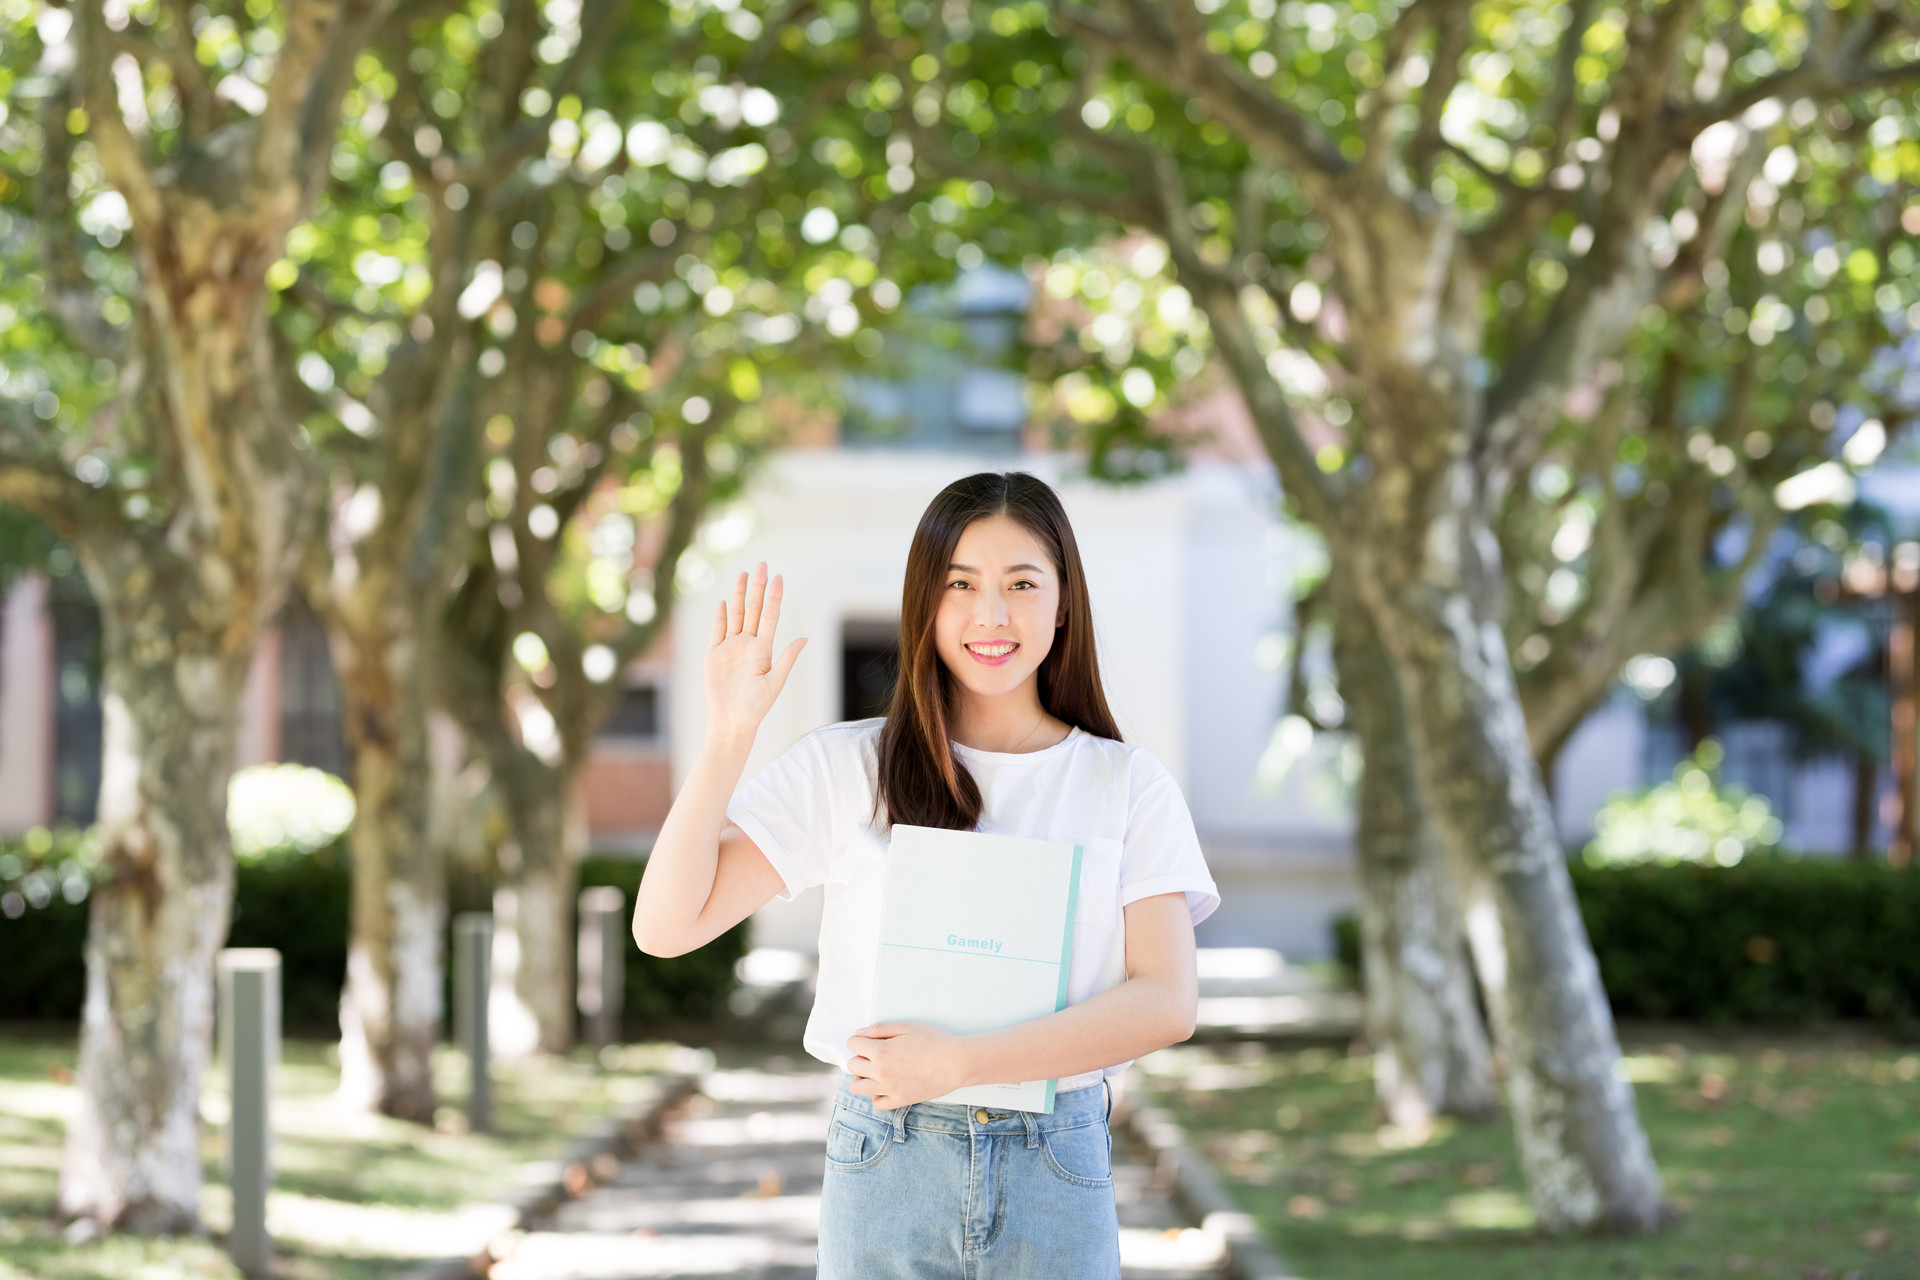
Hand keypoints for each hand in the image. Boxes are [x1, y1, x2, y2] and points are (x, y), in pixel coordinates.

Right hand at [705, 562, 806, 741]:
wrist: (732, 721)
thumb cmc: (756, 707)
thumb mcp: (775, 682)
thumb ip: (787, 659)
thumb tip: (804, 638)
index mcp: (763, 649)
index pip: (770, 616)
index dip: (774, 597)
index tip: (778, 578)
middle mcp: (748, 644)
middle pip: (753, 609)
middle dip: (757, 587)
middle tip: (762, 565)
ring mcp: (730, 648)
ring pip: (736, 615)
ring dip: (739, 595)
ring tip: (744, 575)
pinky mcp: (714, 654)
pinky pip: (717, 630)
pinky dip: (721, 615)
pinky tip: (725, 601)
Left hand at [845, 1022, 969, 1109]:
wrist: (957, 1062)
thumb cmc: (935, 1041)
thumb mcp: (906, 1026)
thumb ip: (879, 1029)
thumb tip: (858, 1033)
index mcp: (881, 1051)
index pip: (852, 1045)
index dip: (858, 1040)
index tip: (866, 1040)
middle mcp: (881, 1072)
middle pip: (852, 1066)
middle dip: (858, 1057)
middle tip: (872, 1053)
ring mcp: (889, 1089)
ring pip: (858, 1088)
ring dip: (861, 1078)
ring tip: (874, 1071)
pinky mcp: (900, 1100)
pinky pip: (877, 1103)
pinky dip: (876, 1095)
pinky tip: (885, 1085)